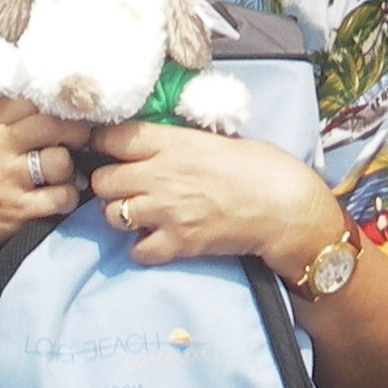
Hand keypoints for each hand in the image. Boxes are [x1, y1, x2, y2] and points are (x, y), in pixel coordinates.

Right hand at [0, 97, 90, 267]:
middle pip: (54, 125)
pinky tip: (59, 199)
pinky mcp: (16, 208)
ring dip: (70, 171)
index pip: (34, 100)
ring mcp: (6, 177)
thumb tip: (57, 110)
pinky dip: (68, 198)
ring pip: (61, 162)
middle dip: (76, 133)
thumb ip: (10, 122)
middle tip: (79, 143)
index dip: (59, 106)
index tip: (70, 114)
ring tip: (62, 178)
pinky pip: (61, 196)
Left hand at [88, 121, 344, 278]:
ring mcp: (166, 211)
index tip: (108, 149)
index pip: (111, 138)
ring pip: (112, 215)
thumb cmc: (259, 166)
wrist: (284, 206)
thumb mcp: (213, 139)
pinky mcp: (177, 243)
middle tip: (126, 186)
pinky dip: (142, 247)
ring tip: (141, 213)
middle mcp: (161, 175)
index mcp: (172, 143)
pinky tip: (157, 238)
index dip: (103, 143)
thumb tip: (154, 144)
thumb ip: (177, 142)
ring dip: (122, 214)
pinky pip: (136, 250)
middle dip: (109, 183)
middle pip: (102, 180)